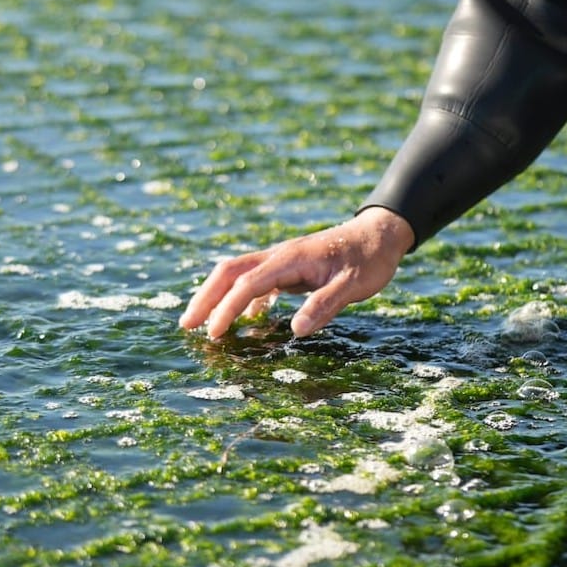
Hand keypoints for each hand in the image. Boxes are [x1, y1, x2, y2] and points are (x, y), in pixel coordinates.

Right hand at [179, 206, 414, 338]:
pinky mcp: (290, 266)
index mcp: (290, 259)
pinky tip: (247, 318)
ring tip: (201, 323)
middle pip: (229, 272)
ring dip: (217, 295)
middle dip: (205, 298)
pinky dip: (243, 297)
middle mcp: (279, 255)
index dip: (227, 308)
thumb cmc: (369, 260)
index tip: (212, 333)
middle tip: (185, 326)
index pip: (248, 283)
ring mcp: (282, 259)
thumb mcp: (354, 286)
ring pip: (238, 273)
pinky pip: (257, 279)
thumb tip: (295, 330)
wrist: (380, 233)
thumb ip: (324, 305)